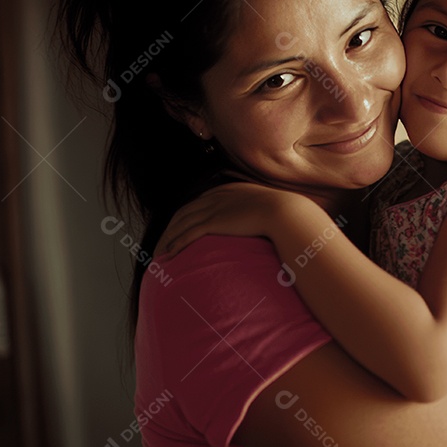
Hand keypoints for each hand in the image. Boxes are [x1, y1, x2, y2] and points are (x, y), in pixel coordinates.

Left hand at [156, 182, 306, 255]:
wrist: (285, 212)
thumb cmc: (284, 213)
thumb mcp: (269, 206)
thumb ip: (260, 211)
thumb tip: (265, 224)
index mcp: (228, 191)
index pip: (198, 203)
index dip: (185, 217)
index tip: (179, 229)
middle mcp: (216, 197)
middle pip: (184, 213)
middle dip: (170, 228)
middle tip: (162, 243)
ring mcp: (214, 209)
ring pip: (181, 224)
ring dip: (168, 238)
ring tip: (160, 253)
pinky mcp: (214, 222)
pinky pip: (188, 234)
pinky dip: (176, 244)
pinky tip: (170, 254)